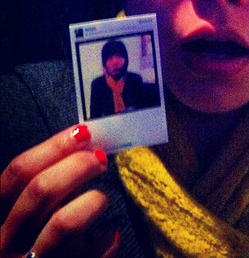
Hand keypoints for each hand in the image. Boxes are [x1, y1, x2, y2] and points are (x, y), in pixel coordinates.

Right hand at [0, 125, 118, 256]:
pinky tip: (109, 234)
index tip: (83, 132)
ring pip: (63, 223)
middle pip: (40, 192)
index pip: (15, 174)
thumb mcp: (28, 223)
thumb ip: (45, 194)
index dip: (51, 147)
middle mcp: (7, 244)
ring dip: (93, 201)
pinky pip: (90, 252)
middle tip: (100, 158)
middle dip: (76, 166)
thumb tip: (82, 151)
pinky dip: (106, 238)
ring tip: (102, 199)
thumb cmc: (33, 250)